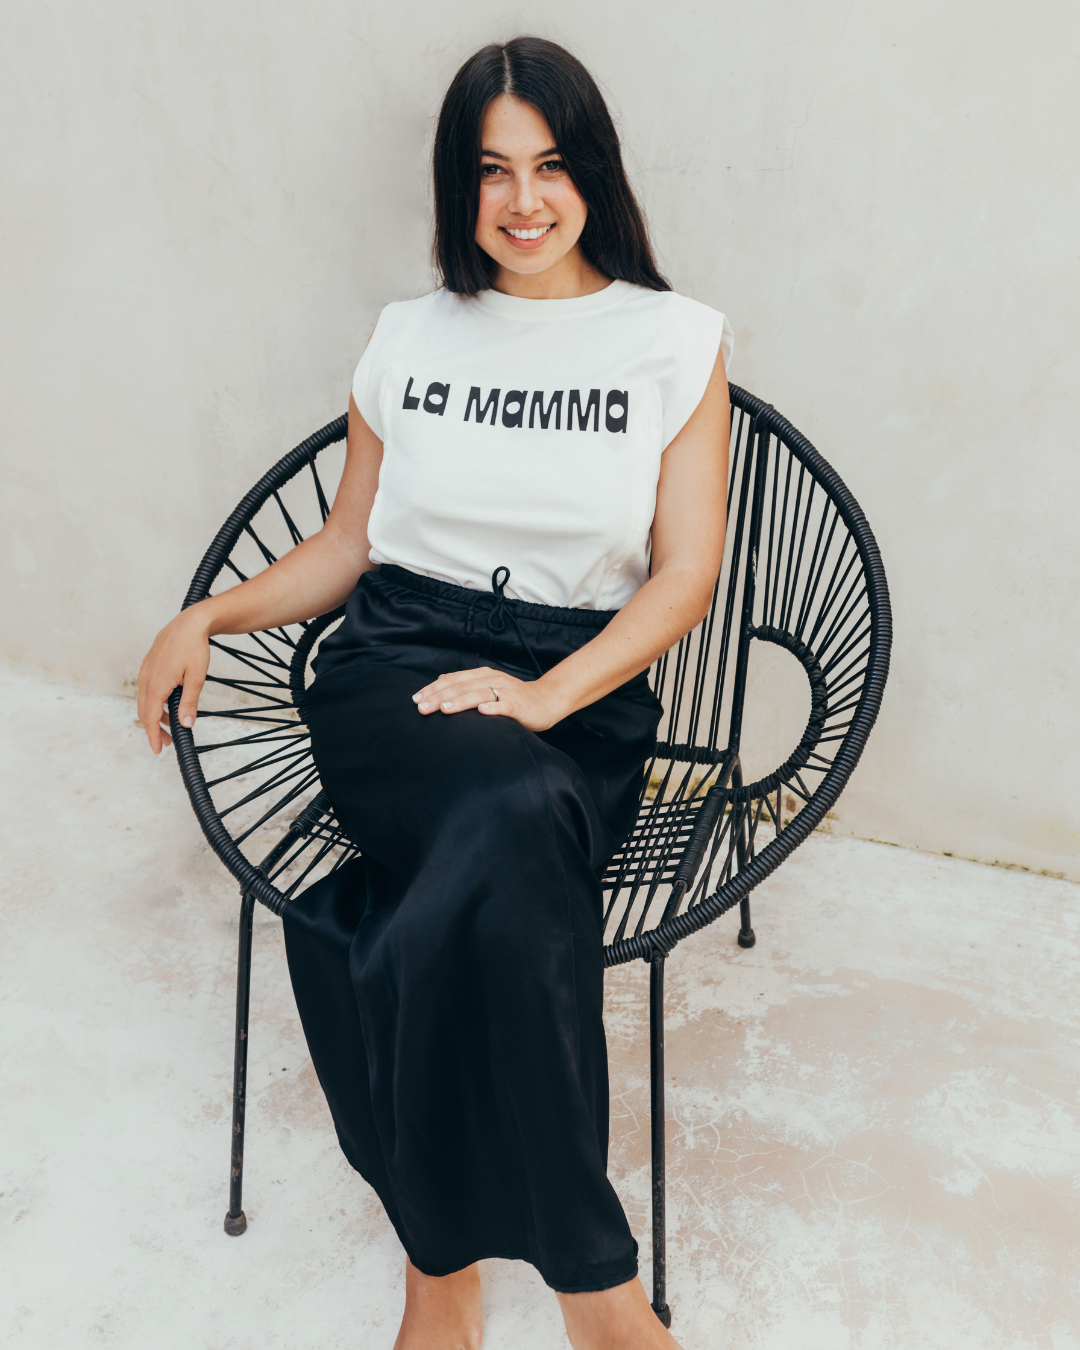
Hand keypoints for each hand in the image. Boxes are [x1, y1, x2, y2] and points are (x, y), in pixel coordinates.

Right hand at [137, 607, 211, 753]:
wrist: (189, 622)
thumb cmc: (194, 648)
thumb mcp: (197, 678)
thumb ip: (189, 702)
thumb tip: (186, 724)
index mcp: (157, 685)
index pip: (151, 718)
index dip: (153, 736)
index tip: (157, 750)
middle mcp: (146, 679)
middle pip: (145, 712)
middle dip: (154, 729)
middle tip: (167, 741)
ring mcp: (145, 671)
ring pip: (145, 700)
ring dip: (155, 714)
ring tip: (171, 723)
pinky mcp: (148, 665)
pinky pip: (147, 689)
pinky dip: (154, 701)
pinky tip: (168, 702)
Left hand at [411, 667, 567, 732]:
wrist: (546, 700)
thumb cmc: (513, 697)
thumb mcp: (487, 687)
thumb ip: (466, 685)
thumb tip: (441, 682)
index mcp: (482, 675)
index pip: (453, 680)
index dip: (433, 689)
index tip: (416, 699)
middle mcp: (492, 679)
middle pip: (462, 686)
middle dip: (440, 697)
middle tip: (422, 708)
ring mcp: (506, 692)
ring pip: (480, 694)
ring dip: (461, 701)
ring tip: (445, 709)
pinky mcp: (519, 705)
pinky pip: (505, 706)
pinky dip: (493, 708)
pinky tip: (482, 712)